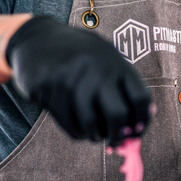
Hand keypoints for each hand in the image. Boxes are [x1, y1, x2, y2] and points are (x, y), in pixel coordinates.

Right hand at [6, 15, 150, 143]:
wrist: (37, 39)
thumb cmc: (77, 54)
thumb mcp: (104, 59)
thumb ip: (122, 87)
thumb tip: (140, 124)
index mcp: (114, 61)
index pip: (140, 98)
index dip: (143, 121)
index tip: (137, 131)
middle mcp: (96, 70)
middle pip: (118, 115)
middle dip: (119, 135)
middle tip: (117, 141)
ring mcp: (72, 80)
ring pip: (91, 124)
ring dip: (96, 135)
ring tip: (95, 133)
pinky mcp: (51, 91)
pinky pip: (70, 124)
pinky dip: (78, 133)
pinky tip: (79, 127)